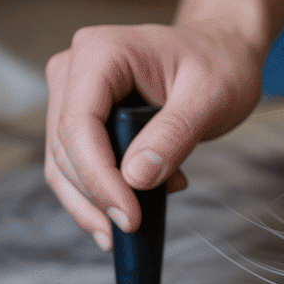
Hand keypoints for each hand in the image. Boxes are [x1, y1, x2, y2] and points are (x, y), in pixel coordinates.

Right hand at [44, 20, 264, 249]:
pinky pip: (77, 165)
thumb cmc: (219, 65)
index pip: (80, 124)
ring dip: (93, 203)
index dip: (99, 178)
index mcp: (101, 53)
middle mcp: (74, 69)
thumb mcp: (210, 98)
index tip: (128, 217)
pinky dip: (101, 194)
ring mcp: (72, 94)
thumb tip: (136, 178)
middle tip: (132, 231)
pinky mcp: (81, 118)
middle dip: (95, 197)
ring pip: (63, 164)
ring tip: (135, 224)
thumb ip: (174, 135)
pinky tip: (138, 206)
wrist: (220, 52)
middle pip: (66, 149)